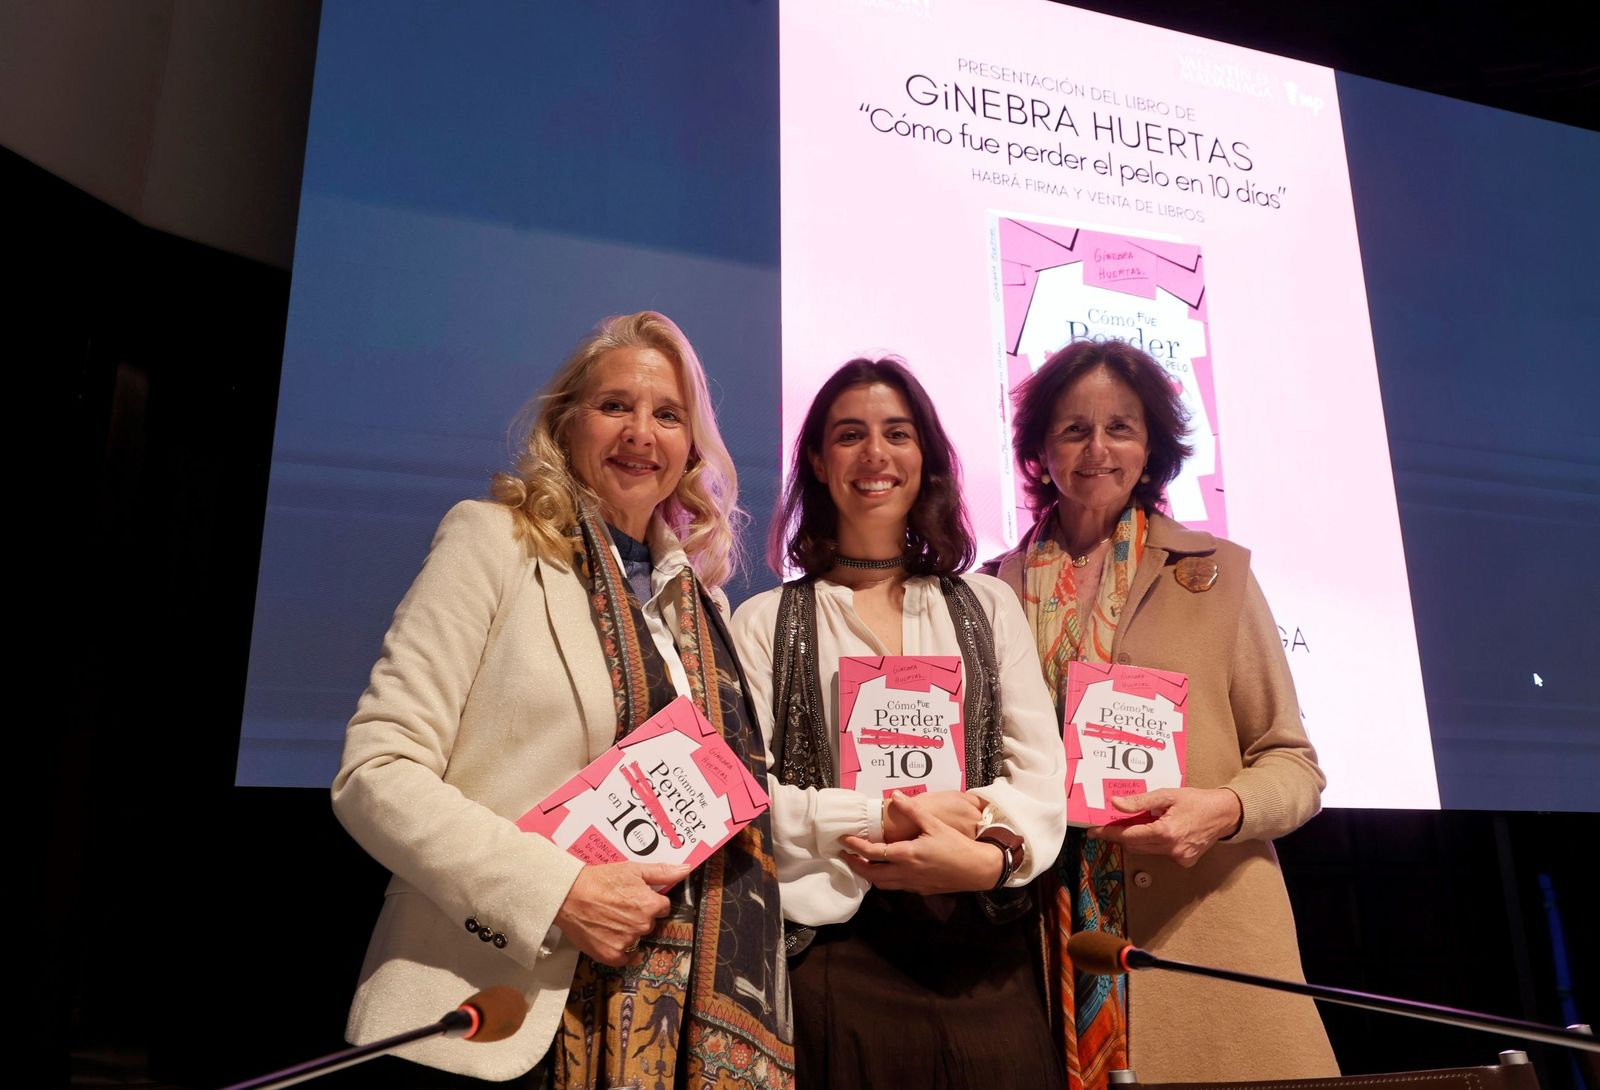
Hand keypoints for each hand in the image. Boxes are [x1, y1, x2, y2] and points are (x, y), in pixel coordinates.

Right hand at [553, 862, 689, 966]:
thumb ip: (662, 872)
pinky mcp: (611, 955)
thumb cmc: (600, 879)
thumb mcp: (633, 869)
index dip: (650, 901)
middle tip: (619, 906)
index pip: (663, 907)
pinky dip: (618, 950)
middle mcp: (642, 925)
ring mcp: (627, 942)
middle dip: (639, 915)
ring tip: (609, 918)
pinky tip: (607, 936)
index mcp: (651, 905)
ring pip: (636, 938)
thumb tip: (687, 869)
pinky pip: (624, 957)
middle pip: (649, 923)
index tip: (635, 897)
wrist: (569, 894)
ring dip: (627, 931)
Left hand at [842, 792, 1004, 893]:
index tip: (843, 840)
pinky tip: (887, 870)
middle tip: (845, 855)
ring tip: (862, 863)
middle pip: (871, 874)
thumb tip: (895, 796)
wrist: (978, 869)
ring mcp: (913, 884)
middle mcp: (906, 872)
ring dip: (869, 875)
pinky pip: (896, 887)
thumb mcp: (934, 824)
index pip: (872, 853)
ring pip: (883, 884)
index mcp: (906, 855)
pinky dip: (885, 880)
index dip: (855, 846)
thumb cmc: (957, 845)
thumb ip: (912, 810)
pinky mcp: (921, 890)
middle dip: (855, 865)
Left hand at [1087, 787, 1242, 867]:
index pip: (1128, 836)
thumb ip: (1140, 801)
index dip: (1109, 833)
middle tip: (1113, 822)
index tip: (1093, 832)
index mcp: (1166, 832)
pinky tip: (1161, 830)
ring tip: (1140, 822)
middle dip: (1121, 834)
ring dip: (1138, 838)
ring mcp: (1179, 857)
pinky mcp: (1185, 861)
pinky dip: (1154, 843)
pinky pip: (1160, 852)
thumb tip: (1115, 804)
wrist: (1224, 814)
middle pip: (1134, 845)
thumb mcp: (1167, 795)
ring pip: (1146, 850)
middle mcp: (1172, 848)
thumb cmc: (1196, 801)